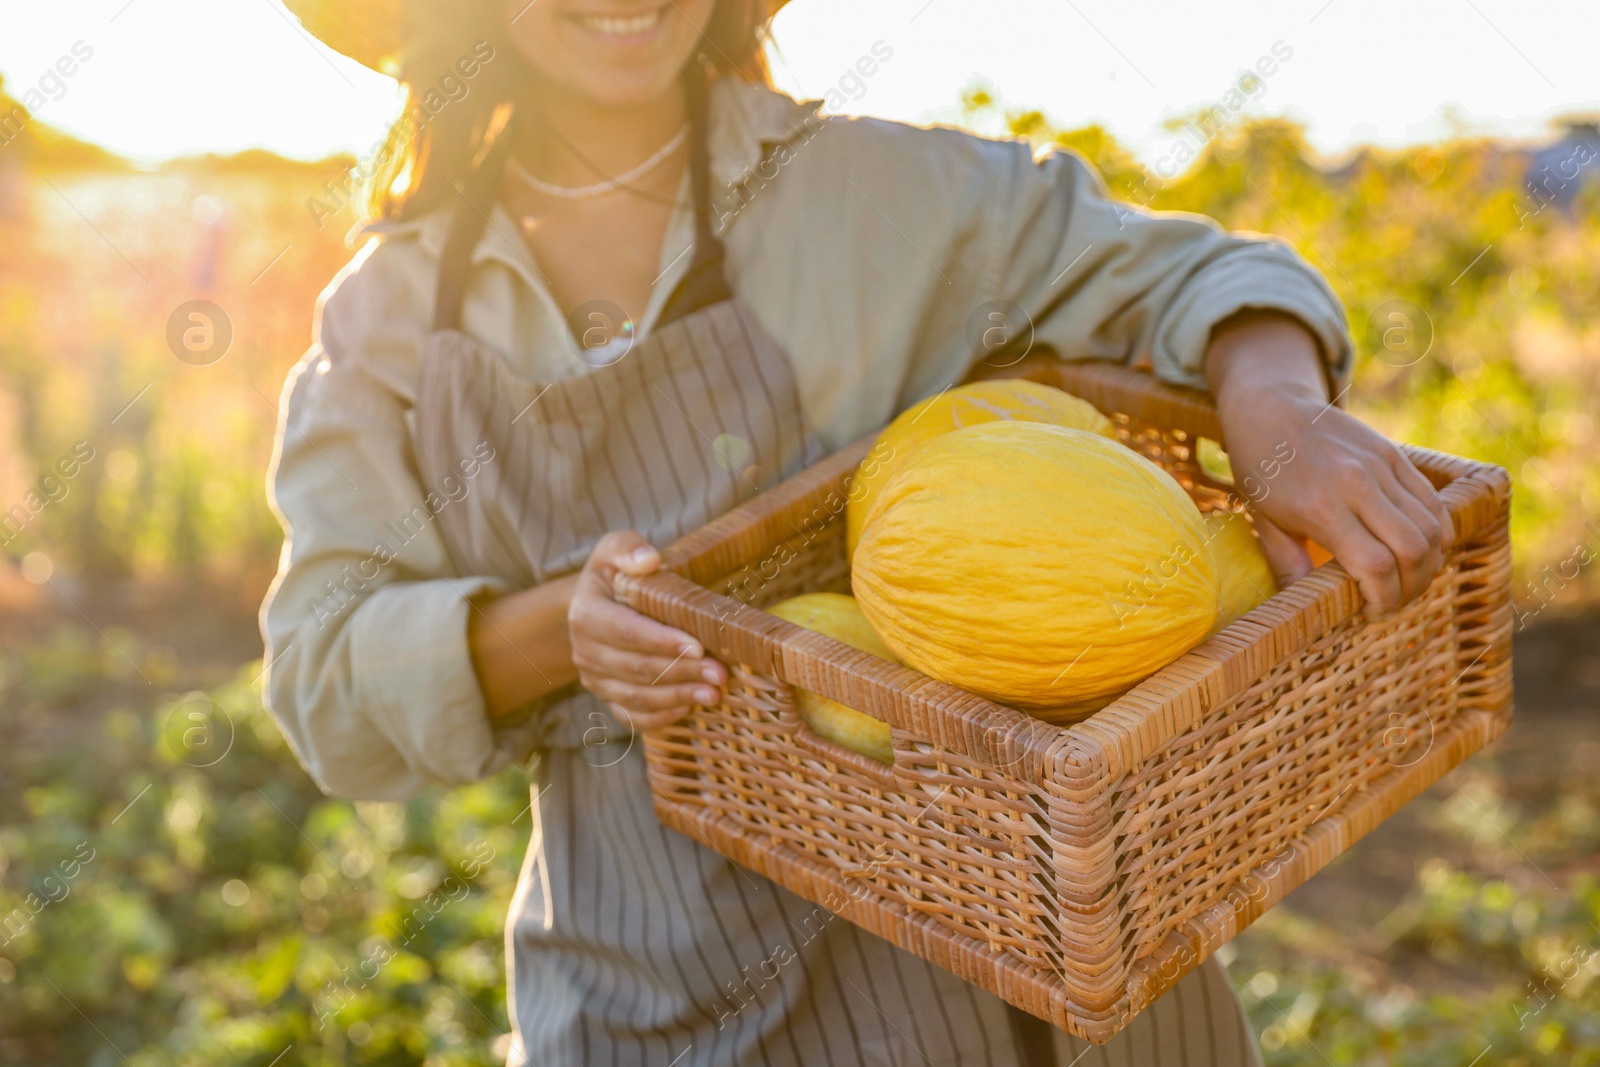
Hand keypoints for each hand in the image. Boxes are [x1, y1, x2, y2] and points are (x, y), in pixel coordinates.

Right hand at [567, 531, 727, 730]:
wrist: (598, 604)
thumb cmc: (616, 573)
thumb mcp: (615, 549)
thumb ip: (628, 548)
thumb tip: (649, 561)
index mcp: (585, 614)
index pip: (625, 631)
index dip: (661, 641)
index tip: (697, 646)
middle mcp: (584, 651)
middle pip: (636, 668)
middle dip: (680, 672)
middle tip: (719, 673)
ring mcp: (595, 679)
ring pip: (636, 697)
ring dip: (677, 697)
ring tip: (713, 693)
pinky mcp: (608, 698)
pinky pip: (633, 718)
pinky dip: (661, 717)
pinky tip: (690, 709)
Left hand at [1205, 311, 1452, 616]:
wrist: (1271, 405)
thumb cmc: (1260, 467)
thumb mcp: (1262, 519)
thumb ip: (1288, 564)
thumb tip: (1306, 611)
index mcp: (1321, 506)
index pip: (1376, 565)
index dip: (1383, 598)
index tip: (1371, 612)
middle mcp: (1358, 485)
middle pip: (1413, 549)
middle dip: (1411, 588)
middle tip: (1392, 602)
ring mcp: (1382, 467)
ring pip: (1431, 527)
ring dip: (1429, 564)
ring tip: (1407, 581)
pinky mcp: (1395, 456)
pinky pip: (1432, 502)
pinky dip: (1436, 533)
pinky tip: (1420, 551)